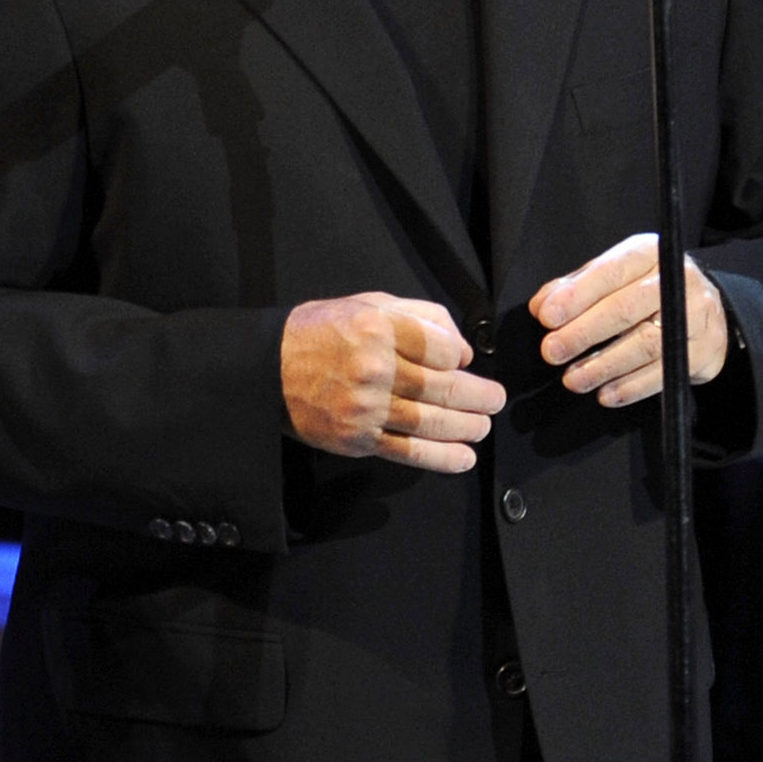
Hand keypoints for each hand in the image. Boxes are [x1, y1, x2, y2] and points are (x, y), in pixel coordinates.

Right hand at [280, 294, 503, 473]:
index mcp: (379, 328)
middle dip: (479, 397)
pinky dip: (441, 457)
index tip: (462, 361)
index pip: (442, 349)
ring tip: (483, 427)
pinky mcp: (356, 438)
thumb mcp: (369, 303)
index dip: (460, 357)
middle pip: (444, 388)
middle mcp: (374, 368)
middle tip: (495, 400)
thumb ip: (420, 316)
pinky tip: (463, 457)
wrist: (268, 369)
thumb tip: (461, 348)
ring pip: (431, 422)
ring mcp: (365, 407)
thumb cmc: (321, 333)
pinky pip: (407, 450)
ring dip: (467, 427)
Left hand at [530, 234, 727, 406]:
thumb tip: (541, 306)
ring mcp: (695, 316)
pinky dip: (630, 387)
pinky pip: (664, 372)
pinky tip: (606, 394)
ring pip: (644, 344)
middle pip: (626, 309)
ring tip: (573, 379)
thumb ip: (576, 287)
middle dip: (583, 333)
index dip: (577, 296)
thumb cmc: (646, 290)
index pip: (610, 272)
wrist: (706, 308)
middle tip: (552, 352)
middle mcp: (676, 280)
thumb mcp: (614, 276)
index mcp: (648, 254)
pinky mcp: (704, 350)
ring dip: (603, 366)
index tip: (547, 317)